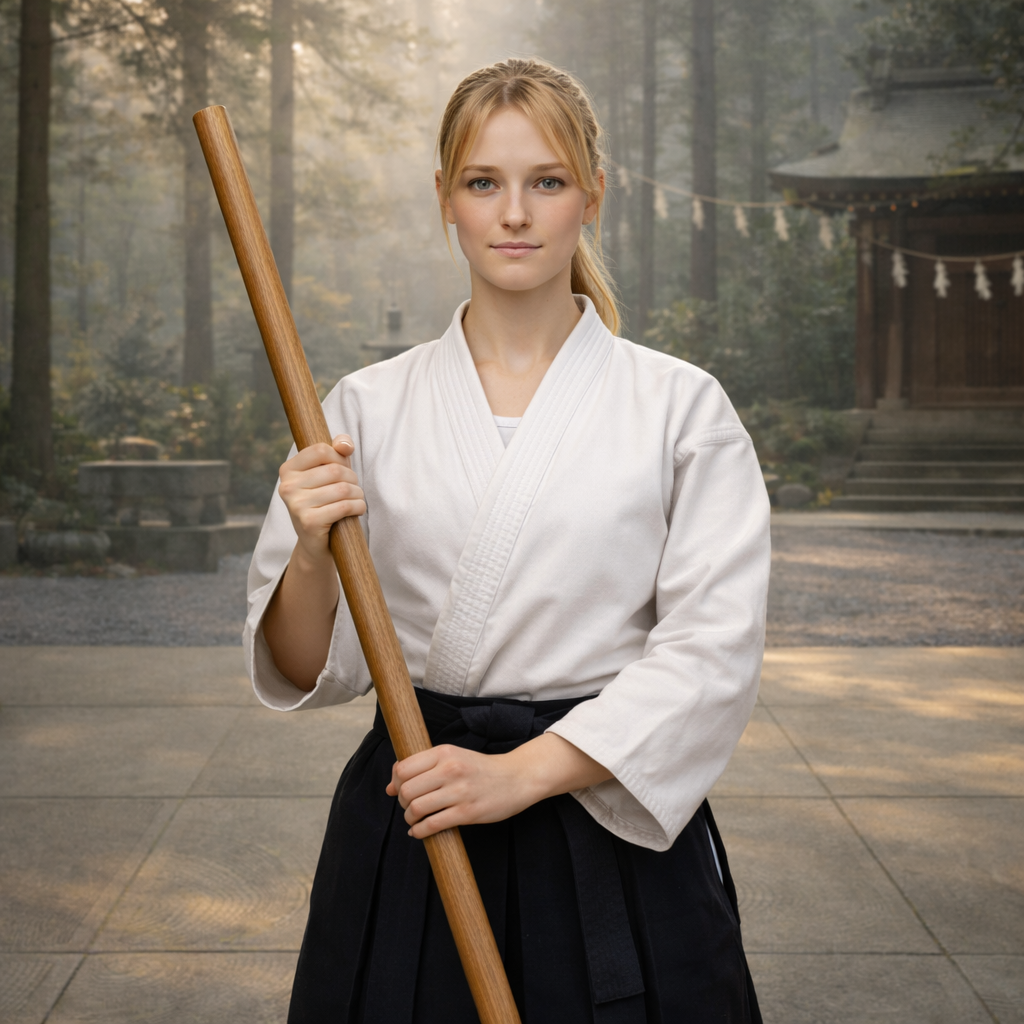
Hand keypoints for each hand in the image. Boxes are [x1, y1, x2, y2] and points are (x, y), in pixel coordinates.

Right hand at [278, 434, 365, 564]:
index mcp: (288, 470)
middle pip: (335, 470)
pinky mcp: (309, 522)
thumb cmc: (324, 502)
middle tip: (353, 489)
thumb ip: (336, 451)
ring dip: (358, 495)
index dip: (340, 458)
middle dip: (352, 479)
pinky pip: (344, 506)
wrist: (316, 544)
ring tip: (356, 500)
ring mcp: (296, 505)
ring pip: (343, 489)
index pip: (321, 450)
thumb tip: (345, 444)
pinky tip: (357, 510)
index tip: (343, 470)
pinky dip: (358, 507)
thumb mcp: (327, 474)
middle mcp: (287, 486)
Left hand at [386, 733, 612, 838]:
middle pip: (406, 790)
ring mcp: (459, 791)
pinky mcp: (467, 812)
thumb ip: (424, 767)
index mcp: (444, 752)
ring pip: (416, 808)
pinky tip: (420, 831)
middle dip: (403, 802)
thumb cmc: (481, 769)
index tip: (399, 790)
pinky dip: (420, 831)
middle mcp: (450, 769)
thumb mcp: (454, 757)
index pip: (403, 768)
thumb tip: (390, 788)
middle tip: (410, 806)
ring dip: (410, 818)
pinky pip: (432, 825)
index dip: (396, 782)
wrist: (517, 778)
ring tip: (415, 819)